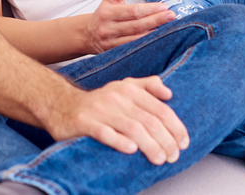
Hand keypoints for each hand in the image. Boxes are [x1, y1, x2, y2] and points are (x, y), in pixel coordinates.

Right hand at [45, 76, 188, 164]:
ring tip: (159, 159)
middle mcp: (116, 97)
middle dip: (166, 141)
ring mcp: (100, 109)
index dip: (176, 127)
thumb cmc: (98, 102)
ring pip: (132, 128)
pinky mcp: (84, 122)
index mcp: (128, 89)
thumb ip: (147, 86)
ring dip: (150, 146)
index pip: (160, 109)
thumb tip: (169, 93)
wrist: (60, 104)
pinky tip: (131, 150)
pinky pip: (104, 132)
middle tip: (173, 156)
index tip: (183, 142)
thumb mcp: (123, 87)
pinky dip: (119, 141)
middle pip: (149, 121)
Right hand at [86, 0, 174, 52]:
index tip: (164, 6)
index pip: (132, 11)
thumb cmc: (105, 12)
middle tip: (172, 16)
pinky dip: (147, 45)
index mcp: (107, 12)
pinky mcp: (114, 53)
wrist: (89, 34)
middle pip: (136, 26)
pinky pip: (133, 49)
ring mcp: (111, 43)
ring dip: (154, 34)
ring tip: (170, 28)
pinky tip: (158, 40)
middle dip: (156, 20)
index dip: (149, 9)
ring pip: (136, 39)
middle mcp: (108, 29)